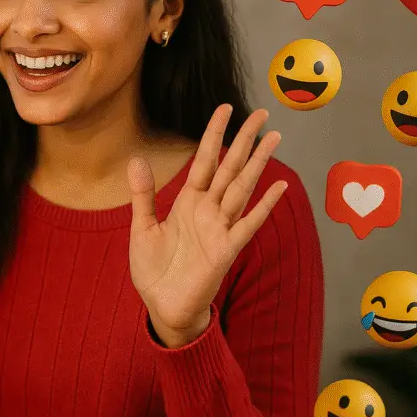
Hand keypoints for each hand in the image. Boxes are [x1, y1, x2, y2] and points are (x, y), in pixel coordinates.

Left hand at [128, 105, 286, 347]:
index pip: (205, 160)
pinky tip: (279, 186)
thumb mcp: (142, 228)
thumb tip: (136, 160)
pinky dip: (264, 206)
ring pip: (242, 187)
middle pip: (230, 167)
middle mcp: (208, 210)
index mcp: (187, 202)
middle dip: (244, 140)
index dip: (214, 134)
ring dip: (258, 163)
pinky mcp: (226, 250)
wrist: (163, 307)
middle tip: (261, 113)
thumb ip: (143, 195)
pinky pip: (248, 224)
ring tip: (274, 137)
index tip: (225, 108)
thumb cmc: (155, 270)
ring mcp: (220, 228)